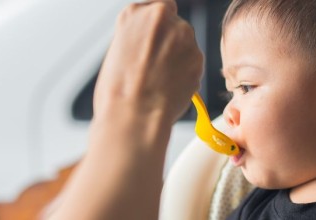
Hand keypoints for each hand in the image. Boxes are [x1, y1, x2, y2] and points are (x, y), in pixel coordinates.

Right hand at [94, 0, 202, 123]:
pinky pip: (193, 61)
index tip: (154, 40)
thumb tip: (151, 42)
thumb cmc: (118, 90)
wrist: (134, 114)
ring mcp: (183, 35)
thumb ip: (139, 37)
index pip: (158, 7)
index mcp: (135, 12)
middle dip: (169, 42)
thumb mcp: (118, 50)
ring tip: (161, 80)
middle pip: (174, 23)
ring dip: (179, 57)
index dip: (157, 27)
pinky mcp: (198, 55)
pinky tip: (171, 87)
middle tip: (155, 66)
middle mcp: (161, 17)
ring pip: (186, 43)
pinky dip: (186, 72)